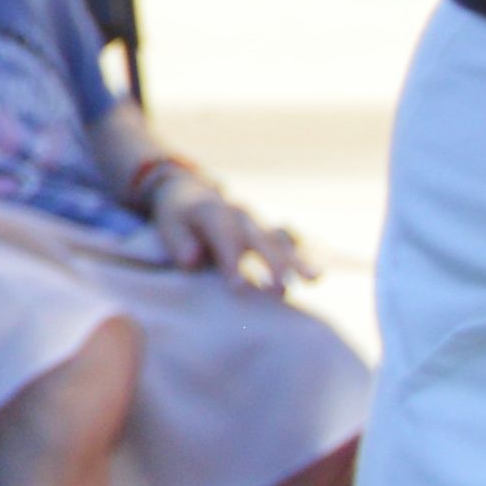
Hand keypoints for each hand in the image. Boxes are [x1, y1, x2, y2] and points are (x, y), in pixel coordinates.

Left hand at [142, 163, 314, 296]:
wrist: (192, 195)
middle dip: (272, 263)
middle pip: (259, 237)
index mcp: (211, 210)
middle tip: (280, 290)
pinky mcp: (270, 232)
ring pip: (281, 239)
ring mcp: (258, 222)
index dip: (232, 261)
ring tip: (313, 279)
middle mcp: (240, 214)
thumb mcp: (168, 226)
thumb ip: (178, 242)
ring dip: (297, 259)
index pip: (224, 235)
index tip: (239, 289)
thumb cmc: (178, 219)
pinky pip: (291, 242)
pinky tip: (316, 275)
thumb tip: (193, 259)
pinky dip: (304, 255)